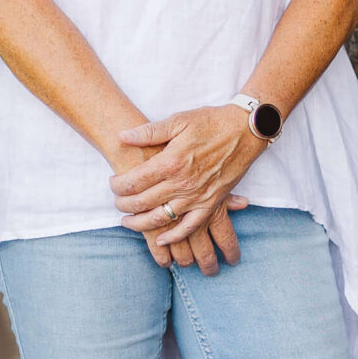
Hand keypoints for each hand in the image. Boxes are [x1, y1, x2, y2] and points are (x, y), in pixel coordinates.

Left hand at [111, 106, 265, 271]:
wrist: (245, 131)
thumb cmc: (211, 122)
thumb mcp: (178, 120)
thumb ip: (149, 131)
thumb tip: (123, 136)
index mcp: (171, 162)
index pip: (134, 181)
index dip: (118, 185)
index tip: (112, 183)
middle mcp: (182, 183)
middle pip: (143, 202)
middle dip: (124, 205)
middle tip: (115, 202)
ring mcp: (197, 196)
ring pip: (161, 219)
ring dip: (141, 224)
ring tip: (128, 221)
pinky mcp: (211, 204)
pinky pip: (189, 227)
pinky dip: (174, 236)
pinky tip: (161, 239)